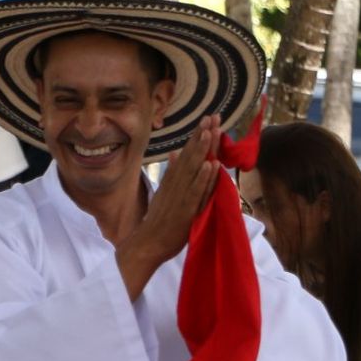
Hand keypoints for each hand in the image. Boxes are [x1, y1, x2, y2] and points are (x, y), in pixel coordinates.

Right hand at [121, 116, 219, 278]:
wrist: (146, 244)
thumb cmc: (158, 221)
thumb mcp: (164, 192)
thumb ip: (172, 172)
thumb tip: (175, 152)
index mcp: (173, 180)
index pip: (187, 153)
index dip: (198, 136)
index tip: (208, 118)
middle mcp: (177, 184)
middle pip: (192, 156)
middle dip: (203, 136)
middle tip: (214, 115)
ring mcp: (181, 197)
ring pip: (194, 169)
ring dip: (203, 150)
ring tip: (211, 131)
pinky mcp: (186, 211)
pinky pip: (196, 192)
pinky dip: (203, 179)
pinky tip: (211, 165)